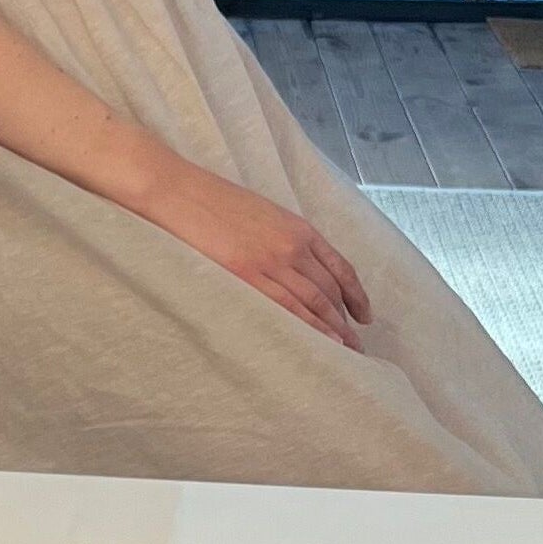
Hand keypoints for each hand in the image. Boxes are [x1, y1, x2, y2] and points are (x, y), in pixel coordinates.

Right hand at [139, 161, 373, 349]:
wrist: (178, 192)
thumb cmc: (212, 200)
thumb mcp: (261, 212)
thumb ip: (284, 237)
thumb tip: (300, 268)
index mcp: (297, 227)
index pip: (340, 267)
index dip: (357, 295)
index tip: (365, 315)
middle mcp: (292, 245)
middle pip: (330, 290)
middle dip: (347, 319)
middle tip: (356, 344)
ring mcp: (271, 261)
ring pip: (315, 302)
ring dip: (334, 329)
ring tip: (345, 351)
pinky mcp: (247, 275)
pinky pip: (288, 307)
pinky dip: (309, 326)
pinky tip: (321, 342)